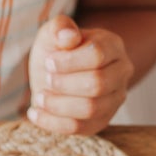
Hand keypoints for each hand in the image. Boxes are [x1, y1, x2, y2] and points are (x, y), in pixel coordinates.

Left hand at [26, 15, 132, 136]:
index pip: (97, 55)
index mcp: (113, 46)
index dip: (69, 61)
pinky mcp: (101, 121)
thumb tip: (69, 36)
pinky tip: (35, 113)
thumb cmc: (56, 51)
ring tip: (38, 98)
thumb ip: (60, 27)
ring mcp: (115, 99)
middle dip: (64, 84)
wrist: (54, 74)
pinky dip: (53, 123)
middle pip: (98, 84)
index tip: (48, 62)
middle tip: (45, 80)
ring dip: (58, 105)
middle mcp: (121, 73)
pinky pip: (80, 128)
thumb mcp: (53, 33)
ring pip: (91, 109)